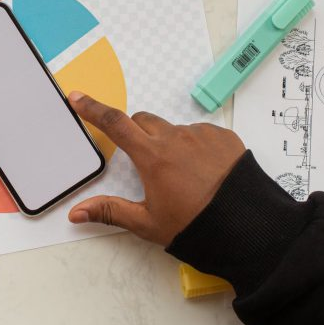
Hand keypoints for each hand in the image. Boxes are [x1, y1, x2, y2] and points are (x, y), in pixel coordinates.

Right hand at [67, 91, 245, 245]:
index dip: (93, 109)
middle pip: (143, 121)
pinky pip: (201, 134)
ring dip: (169, 144)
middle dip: (136, 133)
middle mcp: (175, 138)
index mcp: (152, 156)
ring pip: (174, 130)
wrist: (246, 226)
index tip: (78, 98)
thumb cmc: (196, 225)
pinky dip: (196, 148)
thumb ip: (110, 211)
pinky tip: (204, 172)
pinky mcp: (224, 137)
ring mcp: (201, 135)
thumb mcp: (148, 222)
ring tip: (183, 176)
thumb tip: (77, 213)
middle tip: (142, 159)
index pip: (115, 124)